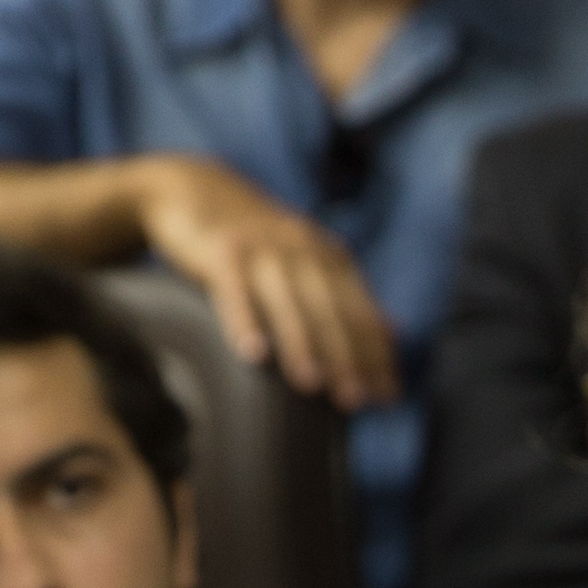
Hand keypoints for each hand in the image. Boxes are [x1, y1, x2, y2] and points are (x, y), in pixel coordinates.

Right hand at [138, 156, 400, 408]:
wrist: (192, 187)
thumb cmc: (255, 238)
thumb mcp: (307, 259)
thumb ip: (347, 294)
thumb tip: (394, 332)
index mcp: (326, 255)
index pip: (360, 309)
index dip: (375, 353)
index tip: (388, 396)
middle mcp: (300, 248)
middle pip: (329, 308)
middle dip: (346, 355)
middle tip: (356, 400)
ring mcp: (260, 246)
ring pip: (286, 300)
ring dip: (301, 343)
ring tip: (311, 386)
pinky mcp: (220, 249)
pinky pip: (234, 290)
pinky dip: (245, 321)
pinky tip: (253, 354)